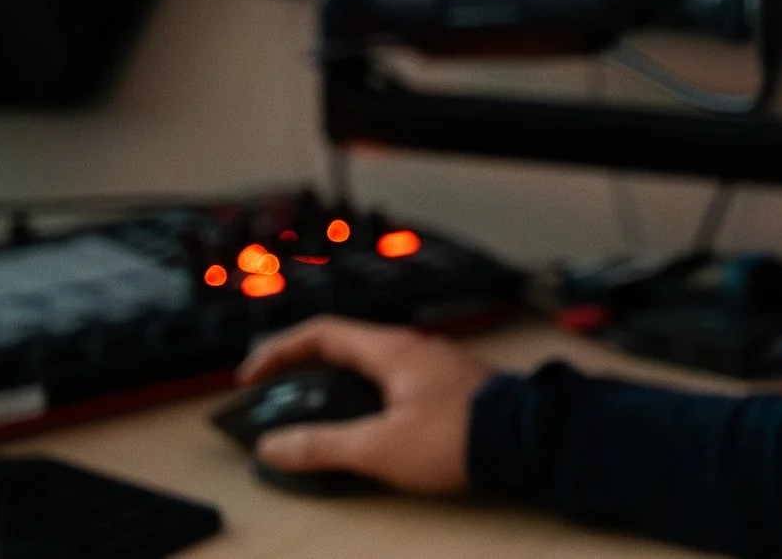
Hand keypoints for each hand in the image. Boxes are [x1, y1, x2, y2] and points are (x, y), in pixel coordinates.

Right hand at [235, 316, 494, 494]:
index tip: (252, 376)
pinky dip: (369, 399)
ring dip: (338, 387)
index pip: (322, 334)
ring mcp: (436, 366)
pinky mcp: (452, 388)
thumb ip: (322, 446)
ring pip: (372, 367)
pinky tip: (368, 428)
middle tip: (279, 398)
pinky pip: (396, 383)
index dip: (280, 351)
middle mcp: (414, 349)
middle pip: (345, 348)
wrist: (529, 440)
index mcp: (392, 350)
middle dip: (305, 371)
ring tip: (316, 418)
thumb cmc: (459, 436)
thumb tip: (275, 446)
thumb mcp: (379, 447)